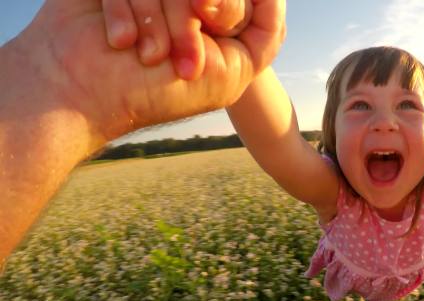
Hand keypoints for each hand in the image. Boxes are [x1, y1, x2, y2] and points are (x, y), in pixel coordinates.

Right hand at [16, 0, 284, 144]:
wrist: (83, 94)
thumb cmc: (157, 92)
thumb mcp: (231, 73)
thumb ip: (265, 33)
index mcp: (215, 13)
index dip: (230, 8)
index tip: (210, 27)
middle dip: (189, 26)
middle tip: (181, 63)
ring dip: (160, 25)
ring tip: (147, 57)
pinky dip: (127, 12)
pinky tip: (121, 41)